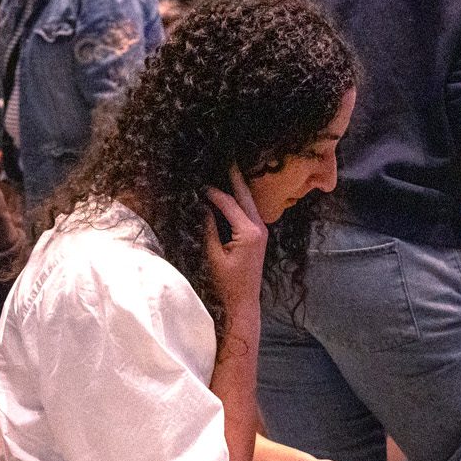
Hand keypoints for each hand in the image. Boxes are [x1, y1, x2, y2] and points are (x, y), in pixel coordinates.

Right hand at [203, 166, 268, 312]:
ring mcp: (261, 231)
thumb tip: (202, 207)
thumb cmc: (227, 284)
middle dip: (234, 177)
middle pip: (245, 195)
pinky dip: (240, 200)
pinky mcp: (258, 236)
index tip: (199, 183)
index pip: (228, 203)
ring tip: (227, 171)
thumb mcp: (213, 255)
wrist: (243, 302)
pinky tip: (231, 194)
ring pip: (249, 201)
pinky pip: (249, 211)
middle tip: (226, 159)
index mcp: (248, 232)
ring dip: (238, 187)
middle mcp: (259, 227)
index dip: (213, 191)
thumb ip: (208, 228)